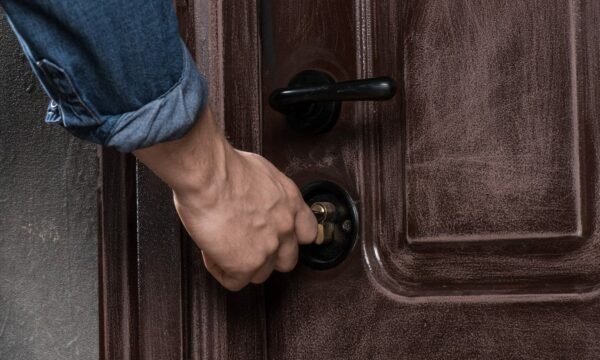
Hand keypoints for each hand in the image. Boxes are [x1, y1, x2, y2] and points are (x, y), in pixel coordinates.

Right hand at [133, 108, 316, 290]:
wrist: (208, 175)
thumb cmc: (224, 166)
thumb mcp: (259, 170)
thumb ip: (266, 191)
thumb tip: (255, 196)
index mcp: (291, 202)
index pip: (308, 232)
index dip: (292, 239)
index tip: (278, 238)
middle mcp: (285, 227)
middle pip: (287, 260)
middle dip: (267, 257)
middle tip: (246, 245)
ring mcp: (268, 248)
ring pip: (261, 274)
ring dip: (242, 264)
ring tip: (222, 246)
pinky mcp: (246, 264)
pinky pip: (235, 282)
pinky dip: (220, 270)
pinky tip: (211, 253)